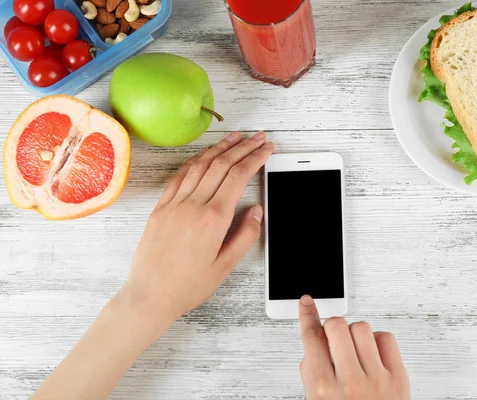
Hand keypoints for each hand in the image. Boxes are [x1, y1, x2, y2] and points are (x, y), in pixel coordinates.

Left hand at [124, 131, 273, 325]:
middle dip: (243, 147)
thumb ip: (245, 236)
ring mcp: (174, 204)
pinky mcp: (160, 208)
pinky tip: (204, 155)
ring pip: (200, 164)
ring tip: (235, 137)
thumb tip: (257, 212)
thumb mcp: (225, 266)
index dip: (255, 158)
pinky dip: (195, 160)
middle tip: (258, 137)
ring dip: (220, 147)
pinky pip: (180, 176)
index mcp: (213, 219)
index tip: (266, 149)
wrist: (149, 295)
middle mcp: (193, 205)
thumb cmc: (187, 286)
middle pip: (222, 164)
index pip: (238, 176)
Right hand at [298, 296, 409, 399]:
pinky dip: (378, 342)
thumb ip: (312, 373)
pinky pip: (387, 338)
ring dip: (354, 334)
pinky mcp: (399, 378)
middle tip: (334, 340)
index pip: (312, 338)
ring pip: (362, 327)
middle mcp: (349, 381)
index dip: (307, 315)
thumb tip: (316, 343)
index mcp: (323, 388)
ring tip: (354, 351)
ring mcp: (377, 379)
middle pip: (337, 325)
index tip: (307, 303)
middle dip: (332, 328)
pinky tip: (372, 355)